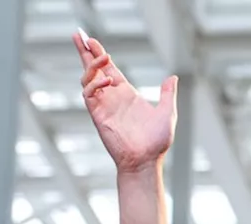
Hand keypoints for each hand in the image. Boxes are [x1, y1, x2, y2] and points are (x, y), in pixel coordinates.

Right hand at [74, 31, 177, 172]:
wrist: (145, 161)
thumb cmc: (156, 142)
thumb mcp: (168, 113)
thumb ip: (168, 94)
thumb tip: (172, 78)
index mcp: (126, 94)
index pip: (109, 69)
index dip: (99, 54)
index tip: (91, 40)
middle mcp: (112, 97)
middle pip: (93, 69)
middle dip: (85, 52)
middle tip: (77, 34)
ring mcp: (103, 105)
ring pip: (88, 78)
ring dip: (92, 64)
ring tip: (103, 55)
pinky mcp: (98, 114)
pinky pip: (89, 94)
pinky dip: (95, 84)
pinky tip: (108, 81)